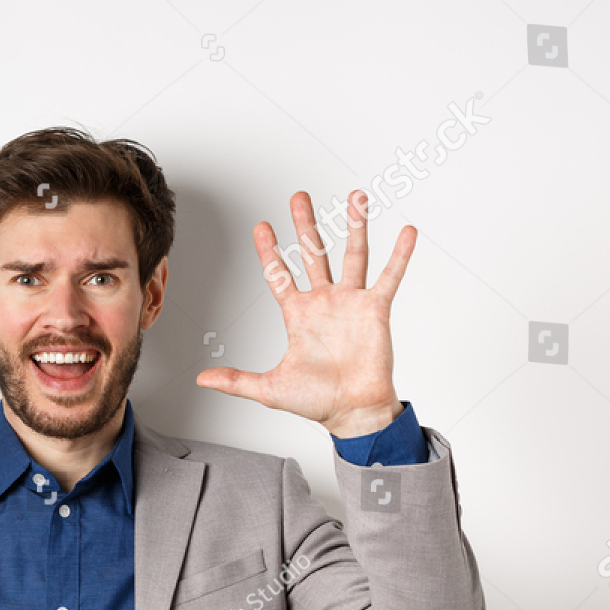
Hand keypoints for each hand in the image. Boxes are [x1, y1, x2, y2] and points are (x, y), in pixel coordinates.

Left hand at [197, 190, 413, 437]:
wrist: (352, 412)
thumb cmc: (316, 402)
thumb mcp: (269, 389)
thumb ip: (236, 380)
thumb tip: (202, 379)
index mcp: (299, 315)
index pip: (280, 275)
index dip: (269, 252)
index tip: (261, 227)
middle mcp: (325, 302)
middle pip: (313, 253)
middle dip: (305, 225)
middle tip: (298, 197)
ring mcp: (351, 303)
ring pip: (353, 254)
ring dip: (354, 226)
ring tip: (355, 198)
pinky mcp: (376, 310)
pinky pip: (389, 277)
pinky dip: (400, 255)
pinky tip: (407, 232)